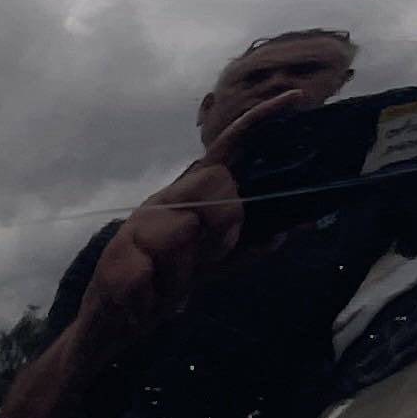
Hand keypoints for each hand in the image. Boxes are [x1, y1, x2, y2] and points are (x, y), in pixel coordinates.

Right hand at [87, 89, 304, 322]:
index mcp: (191, 197)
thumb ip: (256, 244)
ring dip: (185, 272)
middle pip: (215, 186)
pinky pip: (151, 271)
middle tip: (208, 258)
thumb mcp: (219, 265)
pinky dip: (154, 296)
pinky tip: (146, 303)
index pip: (228, 150)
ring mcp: (139, 222)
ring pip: (183, 231)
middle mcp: (167, 199)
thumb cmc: (168, 283)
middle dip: (222, 228)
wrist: (115, 319)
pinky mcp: (117, 252)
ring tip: (171, 287)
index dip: (259, 121)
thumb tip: (301, 224)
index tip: (296, 98)